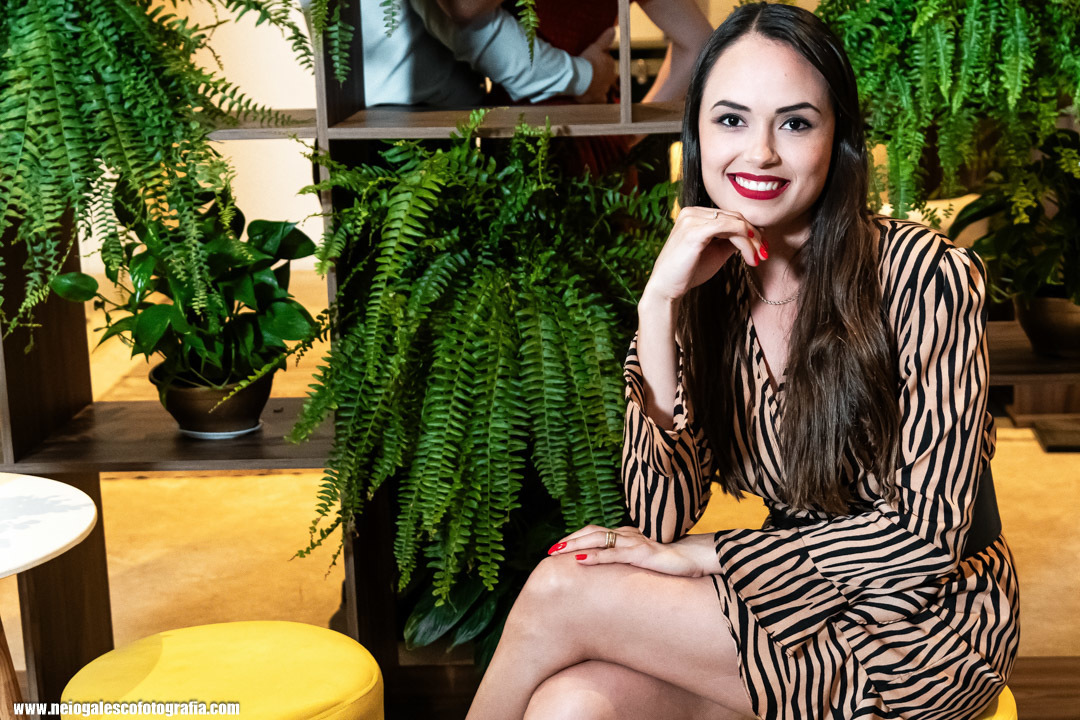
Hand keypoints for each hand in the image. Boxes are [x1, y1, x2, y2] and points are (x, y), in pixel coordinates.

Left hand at [547, 525, 709, 577]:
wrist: (694, 559)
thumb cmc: (669, 562)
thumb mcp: (642, 560)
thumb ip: (626, 560)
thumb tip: (609, 568)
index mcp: (626, 535)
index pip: (595, 532)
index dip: (575, 538)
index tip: (557, 547)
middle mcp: (627, 534)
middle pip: (591, 533)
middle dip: (569, 540)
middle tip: (549, 550)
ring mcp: (633, 542)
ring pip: (598, 540)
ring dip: (575, 545)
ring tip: (558, 552)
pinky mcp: (640, 553)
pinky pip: (613, 553)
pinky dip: (595, 556)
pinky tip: (581, 560)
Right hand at [575, 27, 616, 103]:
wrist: (578, 75)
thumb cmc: (586, 60)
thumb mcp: (596, 46)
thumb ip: (605, 39)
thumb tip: (614, 29)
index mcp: (609, 64)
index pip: (608, 66)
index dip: (602, 67)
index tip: (594, 67)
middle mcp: (609, 78)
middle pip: (609, 79)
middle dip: (603, 80)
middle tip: (593, 80)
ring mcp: (605, 89)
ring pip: (606, 91)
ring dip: (602, 91)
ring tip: (594, 91)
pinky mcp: (598, 99)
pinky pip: (600, 102)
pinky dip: (597, 102)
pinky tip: (593, 103)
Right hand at [641, 206, 765, 305]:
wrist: (666, 288)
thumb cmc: (688, 272)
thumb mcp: (715, 252)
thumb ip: (732, 241)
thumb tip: (754, 236)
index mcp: (694, 214)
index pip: (730, 216)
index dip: (750, 230)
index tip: (762, 248)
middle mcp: (692, 212)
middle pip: (735, 217)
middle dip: (754, 236)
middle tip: (764, 254)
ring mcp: (692, 219)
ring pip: (735, 223)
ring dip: (751, 241)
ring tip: (757, 259)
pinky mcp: (695, 230)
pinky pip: (730, 228)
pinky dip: (744, 241)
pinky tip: (750, 255)